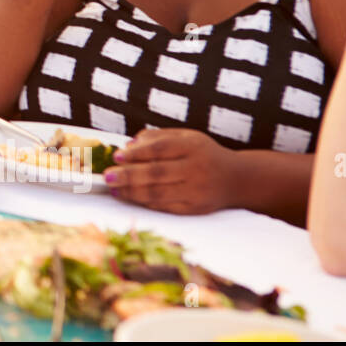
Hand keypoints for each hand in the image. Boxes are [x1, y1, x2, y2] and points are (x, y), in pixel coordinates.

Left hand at [103, 128, 237, 214]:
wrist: (237, 179)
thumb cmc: (202, 154)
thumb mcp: (185, 137)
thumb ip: (157, 137)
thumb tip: (128, 145)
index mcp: (193, 146)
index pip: (160, 149)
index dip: (137, 153)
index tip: (117, 156)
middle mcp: (196, 169)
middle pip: (157, 173)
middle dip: (129, 175)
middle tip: (108, 176)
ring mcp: (196, 191)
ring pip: (158, 193)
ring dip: (131, 192)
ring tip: (113, 189)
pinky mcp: (195, 209)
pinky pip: (165, 207)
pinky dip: (144, 202)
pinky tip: (129, 197)